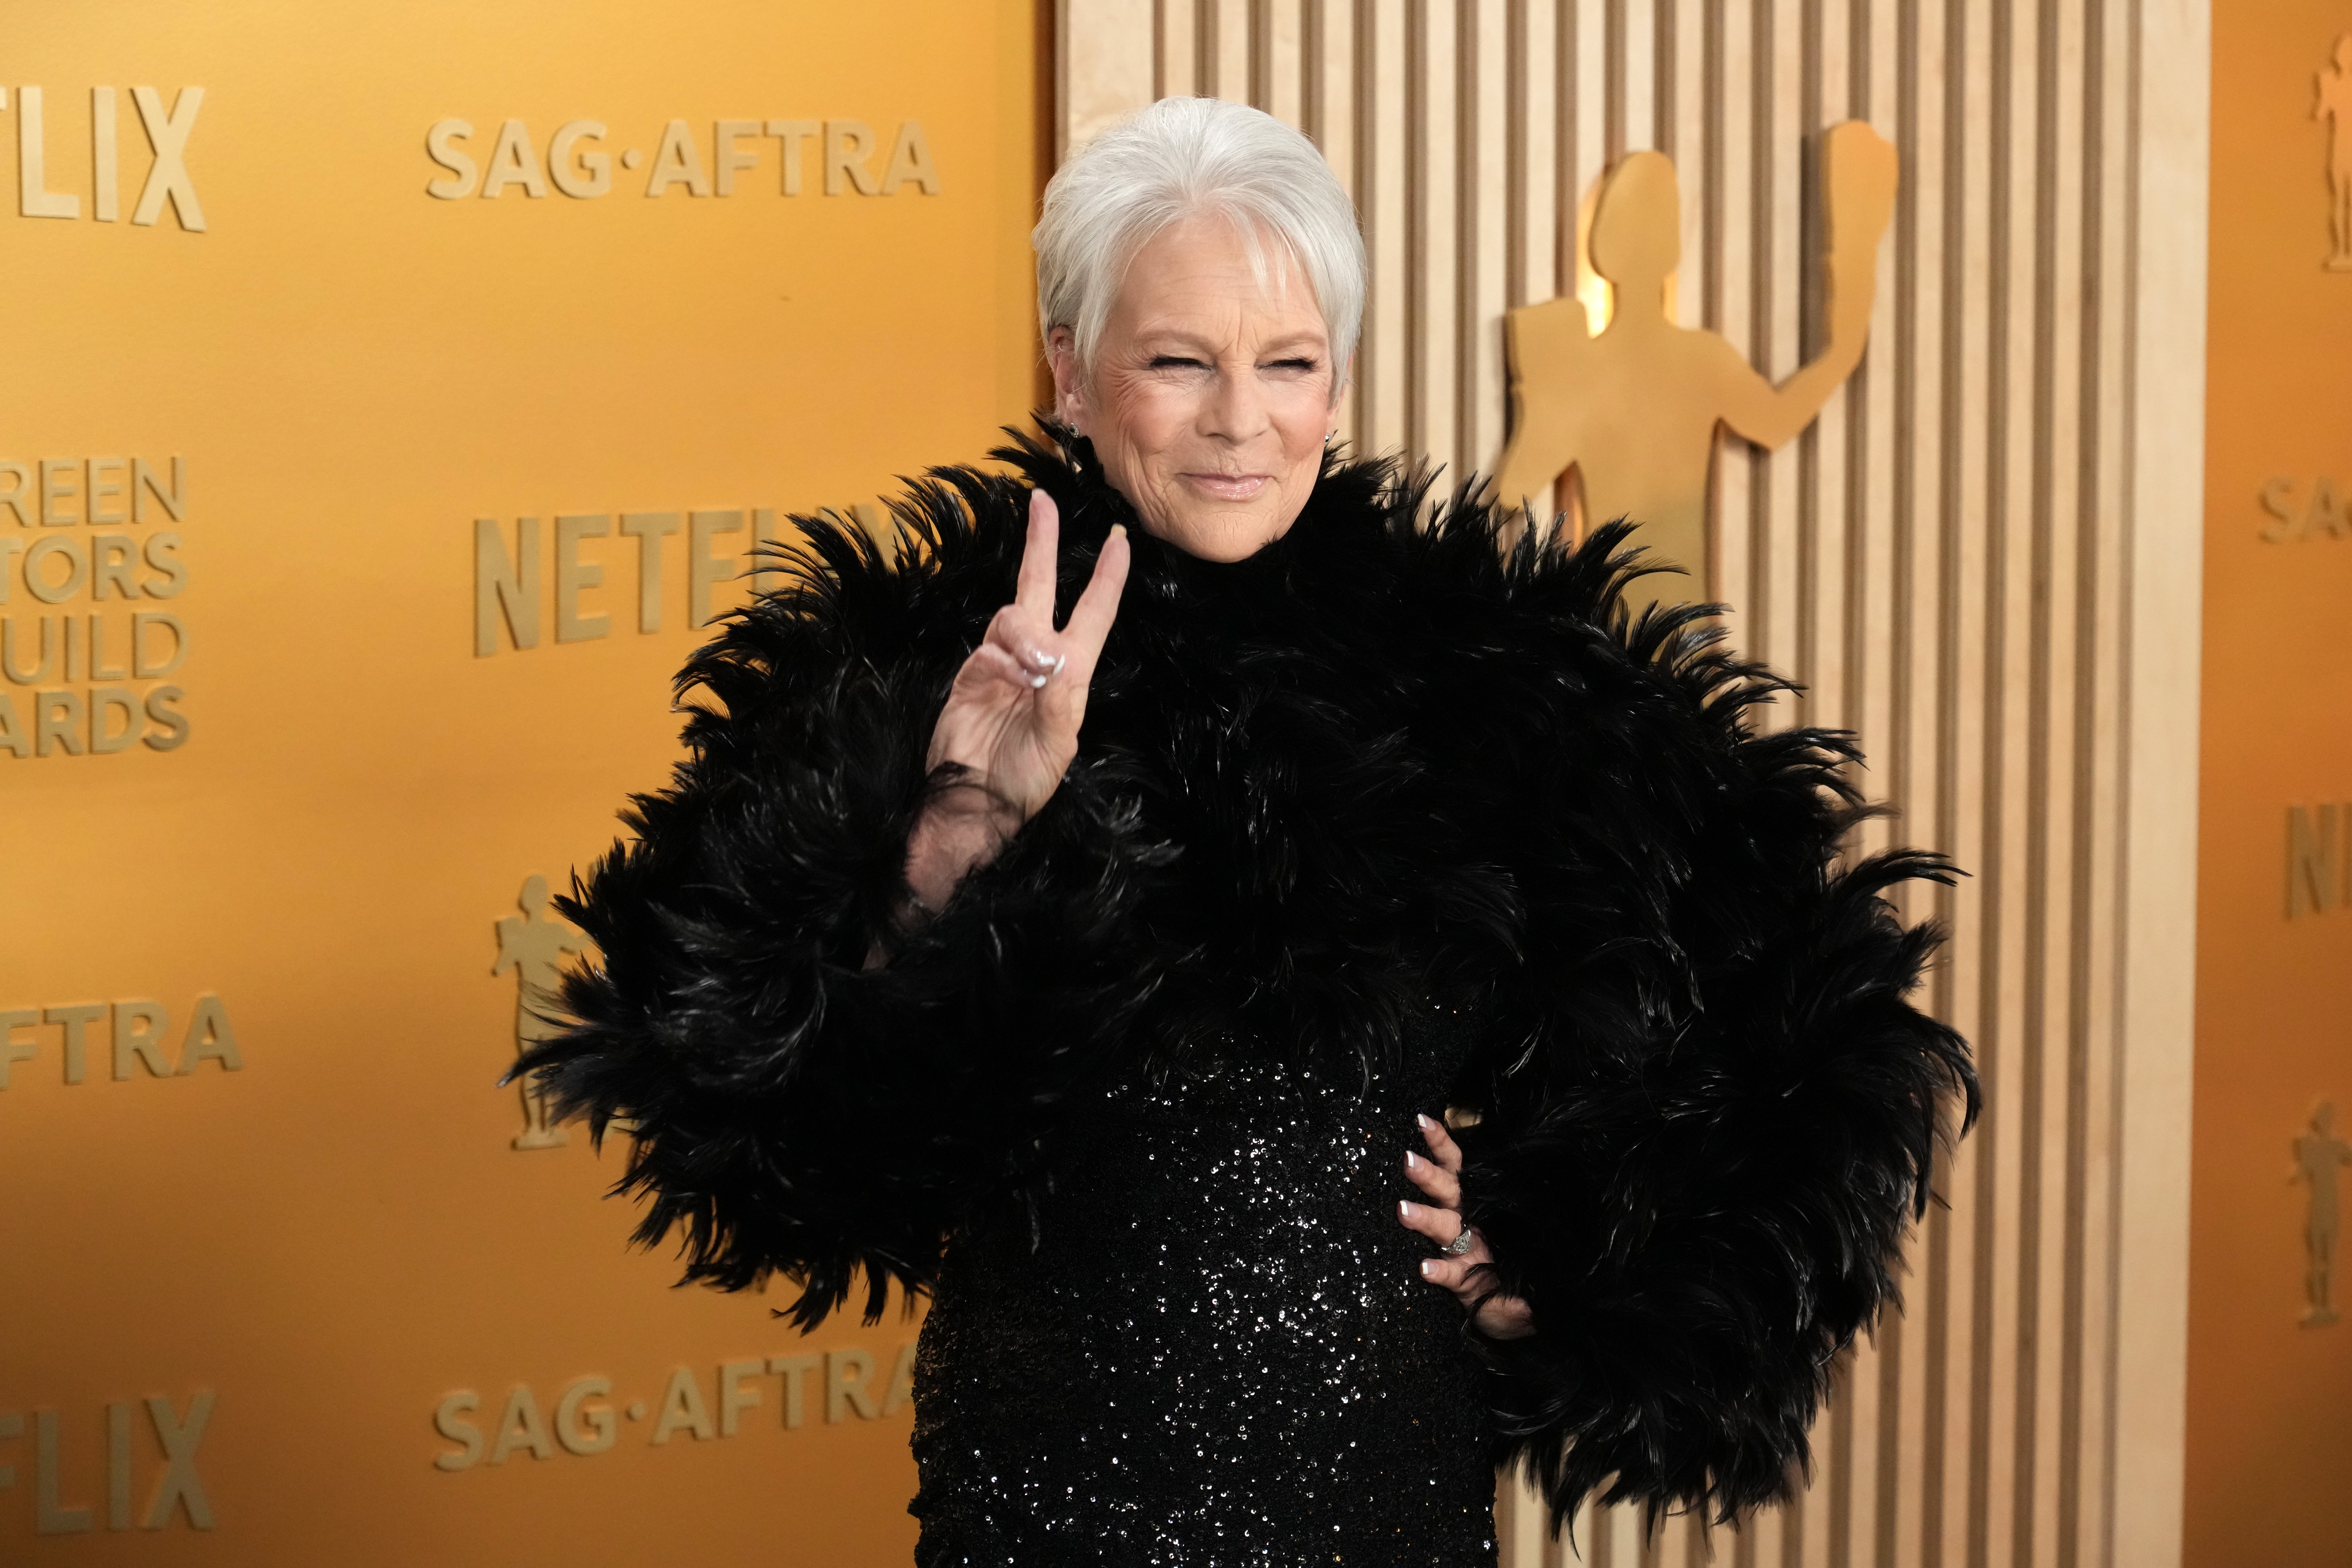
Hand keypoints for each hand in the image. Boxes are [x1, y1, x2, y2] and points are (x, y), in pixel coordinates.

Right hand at [906, 489, 1128, 909]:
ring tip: (1029, 673)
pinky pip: (988, 646)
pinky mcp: (970, 672)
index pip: (1093, 612)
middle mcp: (1038, 659)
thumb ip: (1058, 694)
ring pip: (1013, 616)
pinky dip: (999, 657)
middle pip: (1041, 588)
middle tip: (1042, 500)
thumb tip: (1043, 652)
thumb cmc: (1024, 781)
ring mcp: (1001, 662)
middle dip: (1042, 543)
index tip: (1118, 539)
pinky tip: (1005, 678)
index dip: (1106, 576)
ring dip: (1024, 636)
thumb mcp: (1059, 743)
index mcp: (1071, 673)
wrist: (975, 804)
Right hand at [1398, 1114, 1534, 1339]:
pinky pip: (1449, 1273)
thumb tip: (1557, 1180)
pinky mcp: (1462, 1282)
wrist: (1523, 1311)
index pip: (1459, 1168)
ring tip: (1405, 1210)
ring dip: (1423, 1218)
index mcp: (1480, 1205)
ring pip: (1440, 1228)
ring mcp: (1462, 1251)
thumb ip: (1533, 1214)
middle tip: (1409, 1161)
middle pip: (1445, 1192)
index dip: (1441, 1145)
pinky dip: (1439, 1270)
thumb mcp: (1533, 1233)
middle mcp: (1467, 1223)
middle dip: (1427, 1175)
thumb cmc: (1521, 1265)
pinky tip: (1425, 1267)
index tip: (1423, 1123)